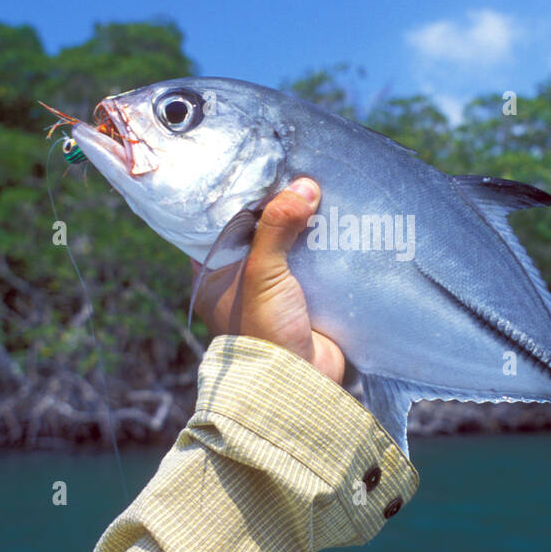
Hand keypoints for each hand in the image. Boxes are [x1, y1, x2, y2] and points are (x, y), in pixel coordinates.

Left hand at [190, 177, 345, 383]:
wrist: (299, 383)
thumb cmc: (264, 328)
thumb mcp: (262, 272)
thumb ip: (277, 226)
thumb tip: (303, 185)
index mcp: (212, 275)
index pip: (218, 224)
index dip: (236, 197)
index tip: (259, 168)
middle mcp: (238, 281)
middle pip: (257, 231)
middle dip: (277, 207)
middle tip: (296, 171)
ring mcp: (273, 291)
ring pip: (287, 245)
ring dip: (304, 225)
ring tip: (321, 188)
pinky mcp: (305, 298)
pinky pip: (313, 263)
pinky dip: (323, 245)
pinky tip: (338, 219)